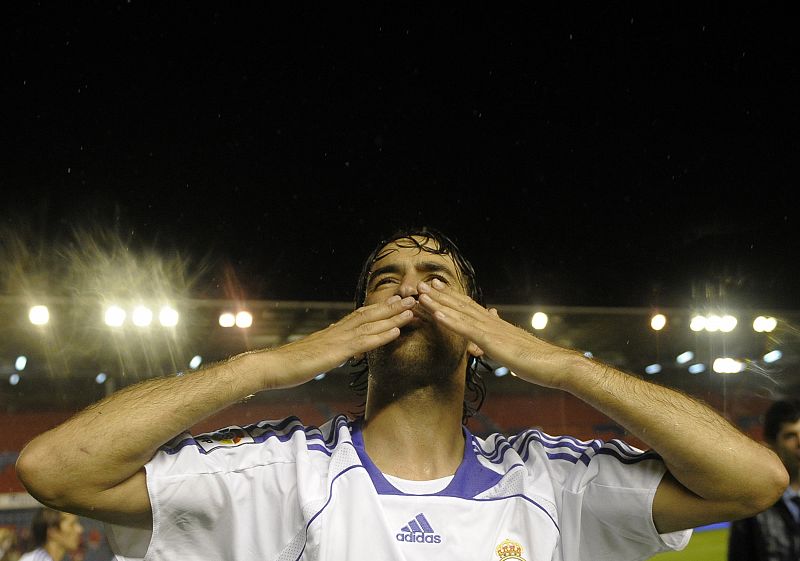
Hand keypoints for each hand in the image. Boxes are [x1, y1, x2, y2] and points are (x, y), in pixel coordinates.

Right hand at [261, 295, 416, 389]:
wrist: (273, 366)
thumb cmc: (290, 364)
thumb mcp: (315, 355)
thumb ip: (328, 350)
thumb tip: (336, 351)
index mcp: (333, 331)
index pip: (361, 316)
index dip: (380, 308)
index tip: (396, 301)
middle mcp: (338, 330)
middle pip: (370, 315)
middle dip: (392, 307)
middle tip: (412, 298)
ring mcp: (338, 339)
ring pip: (371, 325)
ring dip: (393, 317)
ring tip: (412, 310)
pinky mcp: (337, 351)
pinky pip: (363, 342)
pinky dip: (381, 336)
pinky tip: (396, 332)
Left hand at [417, 279, 577, 388]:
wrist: (555, 365)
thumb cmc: (537, 360)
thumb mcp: (514, 346)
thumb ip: (502, 335)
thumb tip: (493, 325)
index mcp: (496, 324)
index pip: (470, 307)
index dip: (452, 297)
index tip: (437, 288)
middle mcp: (492, 322)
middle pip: (462, 305)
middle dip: (440, 295)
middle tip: (422, 285)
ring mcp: (491, 331)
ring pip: (460, 313)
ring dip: (439, 303)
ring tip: (422, 294)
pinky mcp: (492, 342)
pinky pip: (467, 330)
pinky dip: (450, 321)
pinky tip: (436, 314)